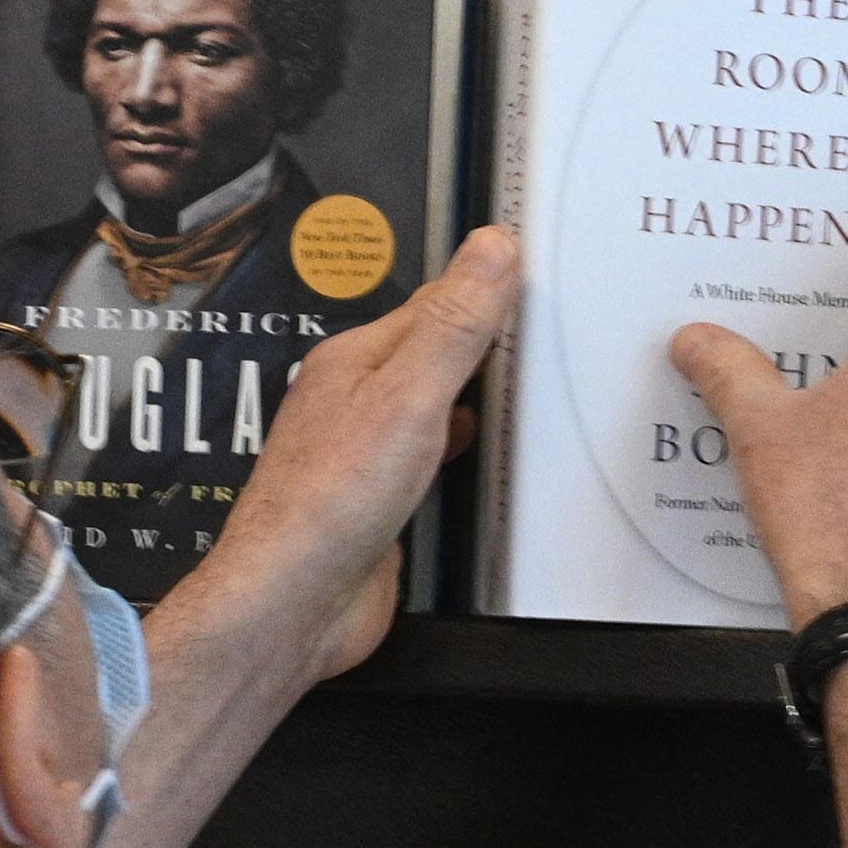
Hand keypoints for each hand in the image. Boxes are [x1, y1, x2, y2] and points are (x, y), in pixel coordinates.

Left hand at [191, 225, 516, 680]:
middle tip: (552, 327)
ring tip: (536, 385)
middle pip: (435, 355)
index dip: (486, 286)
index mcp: (355, 361)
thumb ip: (453, 324)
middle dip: (487, 342)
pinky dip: (470, 453)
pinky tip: (494, 461)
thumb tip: (490, 245)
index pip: (434, 304)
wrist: (294, 602)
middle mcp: (357, 402)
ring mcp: (369, 456)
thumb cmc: (332, 500)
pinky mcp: (384, 506)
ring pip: (437, 410)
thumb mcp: (409, 396)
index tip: (538, 271)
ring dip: (480, 399)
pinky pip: (436, 463)